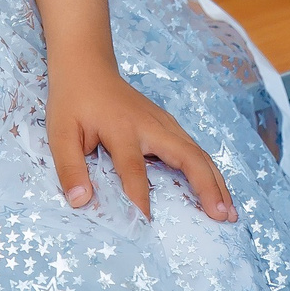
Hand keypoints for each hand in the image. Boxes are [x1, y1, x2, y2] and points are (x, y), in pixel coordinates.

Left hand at [45, 58, 233, 224]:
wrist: (87, 65)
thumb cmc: (73, 101)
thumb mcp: (60, 131)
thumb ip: (69, 167)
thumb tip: (81, 201)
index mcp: (122, 128)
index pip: (133, 169)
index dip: (139, 197)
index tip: (145, 224)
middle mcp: (150, 125)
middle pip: (187, 155)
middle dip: (205, 186)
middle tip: (221, 217)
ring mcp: (163, 123)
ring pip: (198, 152)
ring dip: (216, 181)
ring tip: (229, 213)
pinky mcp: (168, 125)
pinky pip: (194, 149)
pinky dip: (209, 171)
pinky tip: (218, 191)